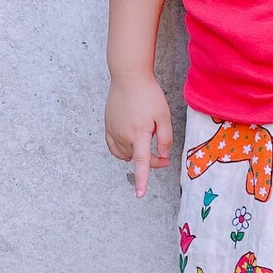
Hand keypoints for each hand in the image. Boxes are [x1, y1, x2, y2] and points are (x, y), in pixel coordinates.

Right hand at [105, 73, 172, 198]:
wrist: (128, 77)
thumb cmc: (149, 94)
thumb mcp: (164, 115)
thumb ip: (165, 137)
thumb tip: (163, 156)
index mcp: (139, 133)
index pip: (142, 161)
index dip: (142, 179)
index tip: (140, 194)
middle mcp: (123, 135)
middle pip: (136, 158)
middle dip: (151, 159)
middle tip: (162, 154)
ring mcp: (113, 131)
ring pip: (124, 154)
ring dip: (136, 154)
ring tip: (146, 141)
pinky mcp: (107, 126)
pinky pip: (113, 147)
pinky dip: (121, 151)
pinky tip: (130, 146)